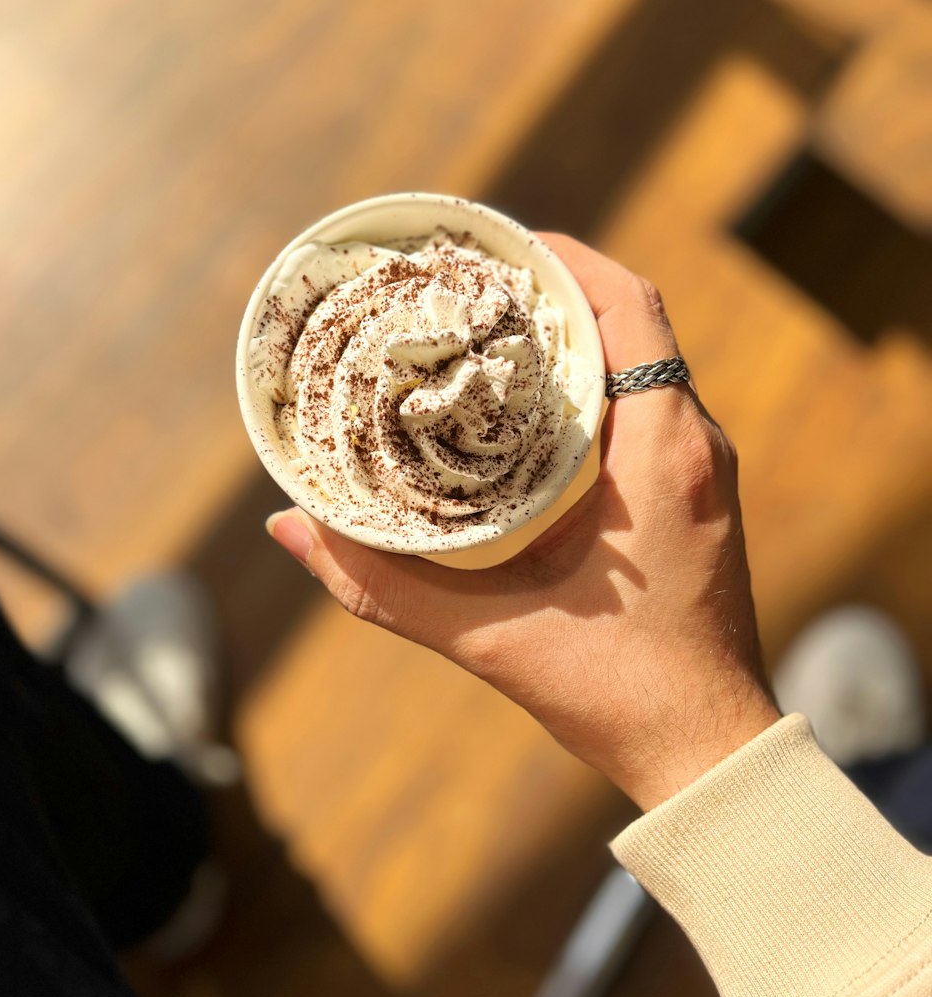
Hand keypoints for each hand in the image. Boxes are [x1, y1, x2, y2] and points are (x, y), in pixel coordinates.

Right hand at [267, 234, 778, 809]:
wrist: (707, 750)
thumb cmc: (618, 693)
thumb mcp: (488, 636)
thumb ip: (383, 585)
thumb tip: (289, 529)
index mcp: (661, 452)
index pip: (630, 307)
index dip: (568, 258)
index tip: (499, 245)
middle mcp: (694, 445)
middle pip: (632, 323)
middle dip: (556, 291)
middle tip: (473, 287)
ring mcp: (702, 471)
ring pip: (644, 363)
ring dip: (577, 337)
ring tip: (492, 330)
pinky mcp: (696, 497)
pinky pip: (650, 406)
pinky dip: (597, 385)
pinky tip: (533, 405)